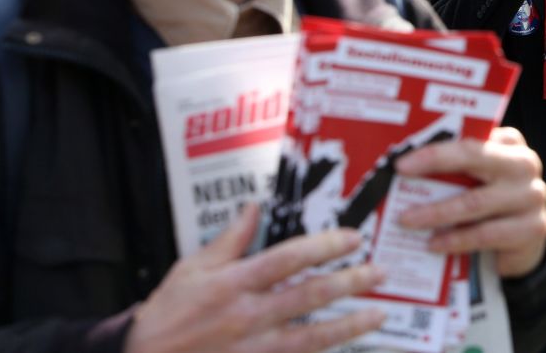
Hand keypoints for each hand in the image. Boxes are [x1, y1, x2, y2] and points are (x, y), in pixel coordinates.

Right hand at [125, 205, 385, 352]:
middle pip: (309, 296)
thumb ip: (229, 239)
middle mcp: (247, 316)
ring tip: (378, 314)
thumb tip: (254, 206)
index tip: (353, 238)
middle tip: (378, 272)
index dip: (324, 247)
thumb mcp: (191, 269)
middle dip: (350, 282)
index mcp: (232, 283)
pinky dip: (324, 352)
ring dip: (350, 325)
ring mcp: (253, 350)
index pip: (287, 259)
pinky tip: (347, 347)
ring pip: (312, 336)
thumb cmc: (167, 315)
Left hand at [394, 126, 545, 278]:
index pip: (469, 139)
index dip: (435, 149)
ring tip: (407, 220)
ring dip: (436, 212)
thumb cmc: (492, 199)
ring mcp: (532, 196)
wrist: (526, 238)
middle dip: (434, 166)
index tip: (402, 162)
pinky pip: (486, 234)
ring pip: (475, 201)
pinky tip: (433, 244)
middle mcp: (524, 164)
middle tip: (400, 180)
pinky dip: (456, 240)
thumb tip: (405, 166)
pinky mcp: (532, 228)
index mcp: (509, 142)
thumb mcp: (478, 177)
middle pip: (475, 158)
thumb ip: (456, 167)